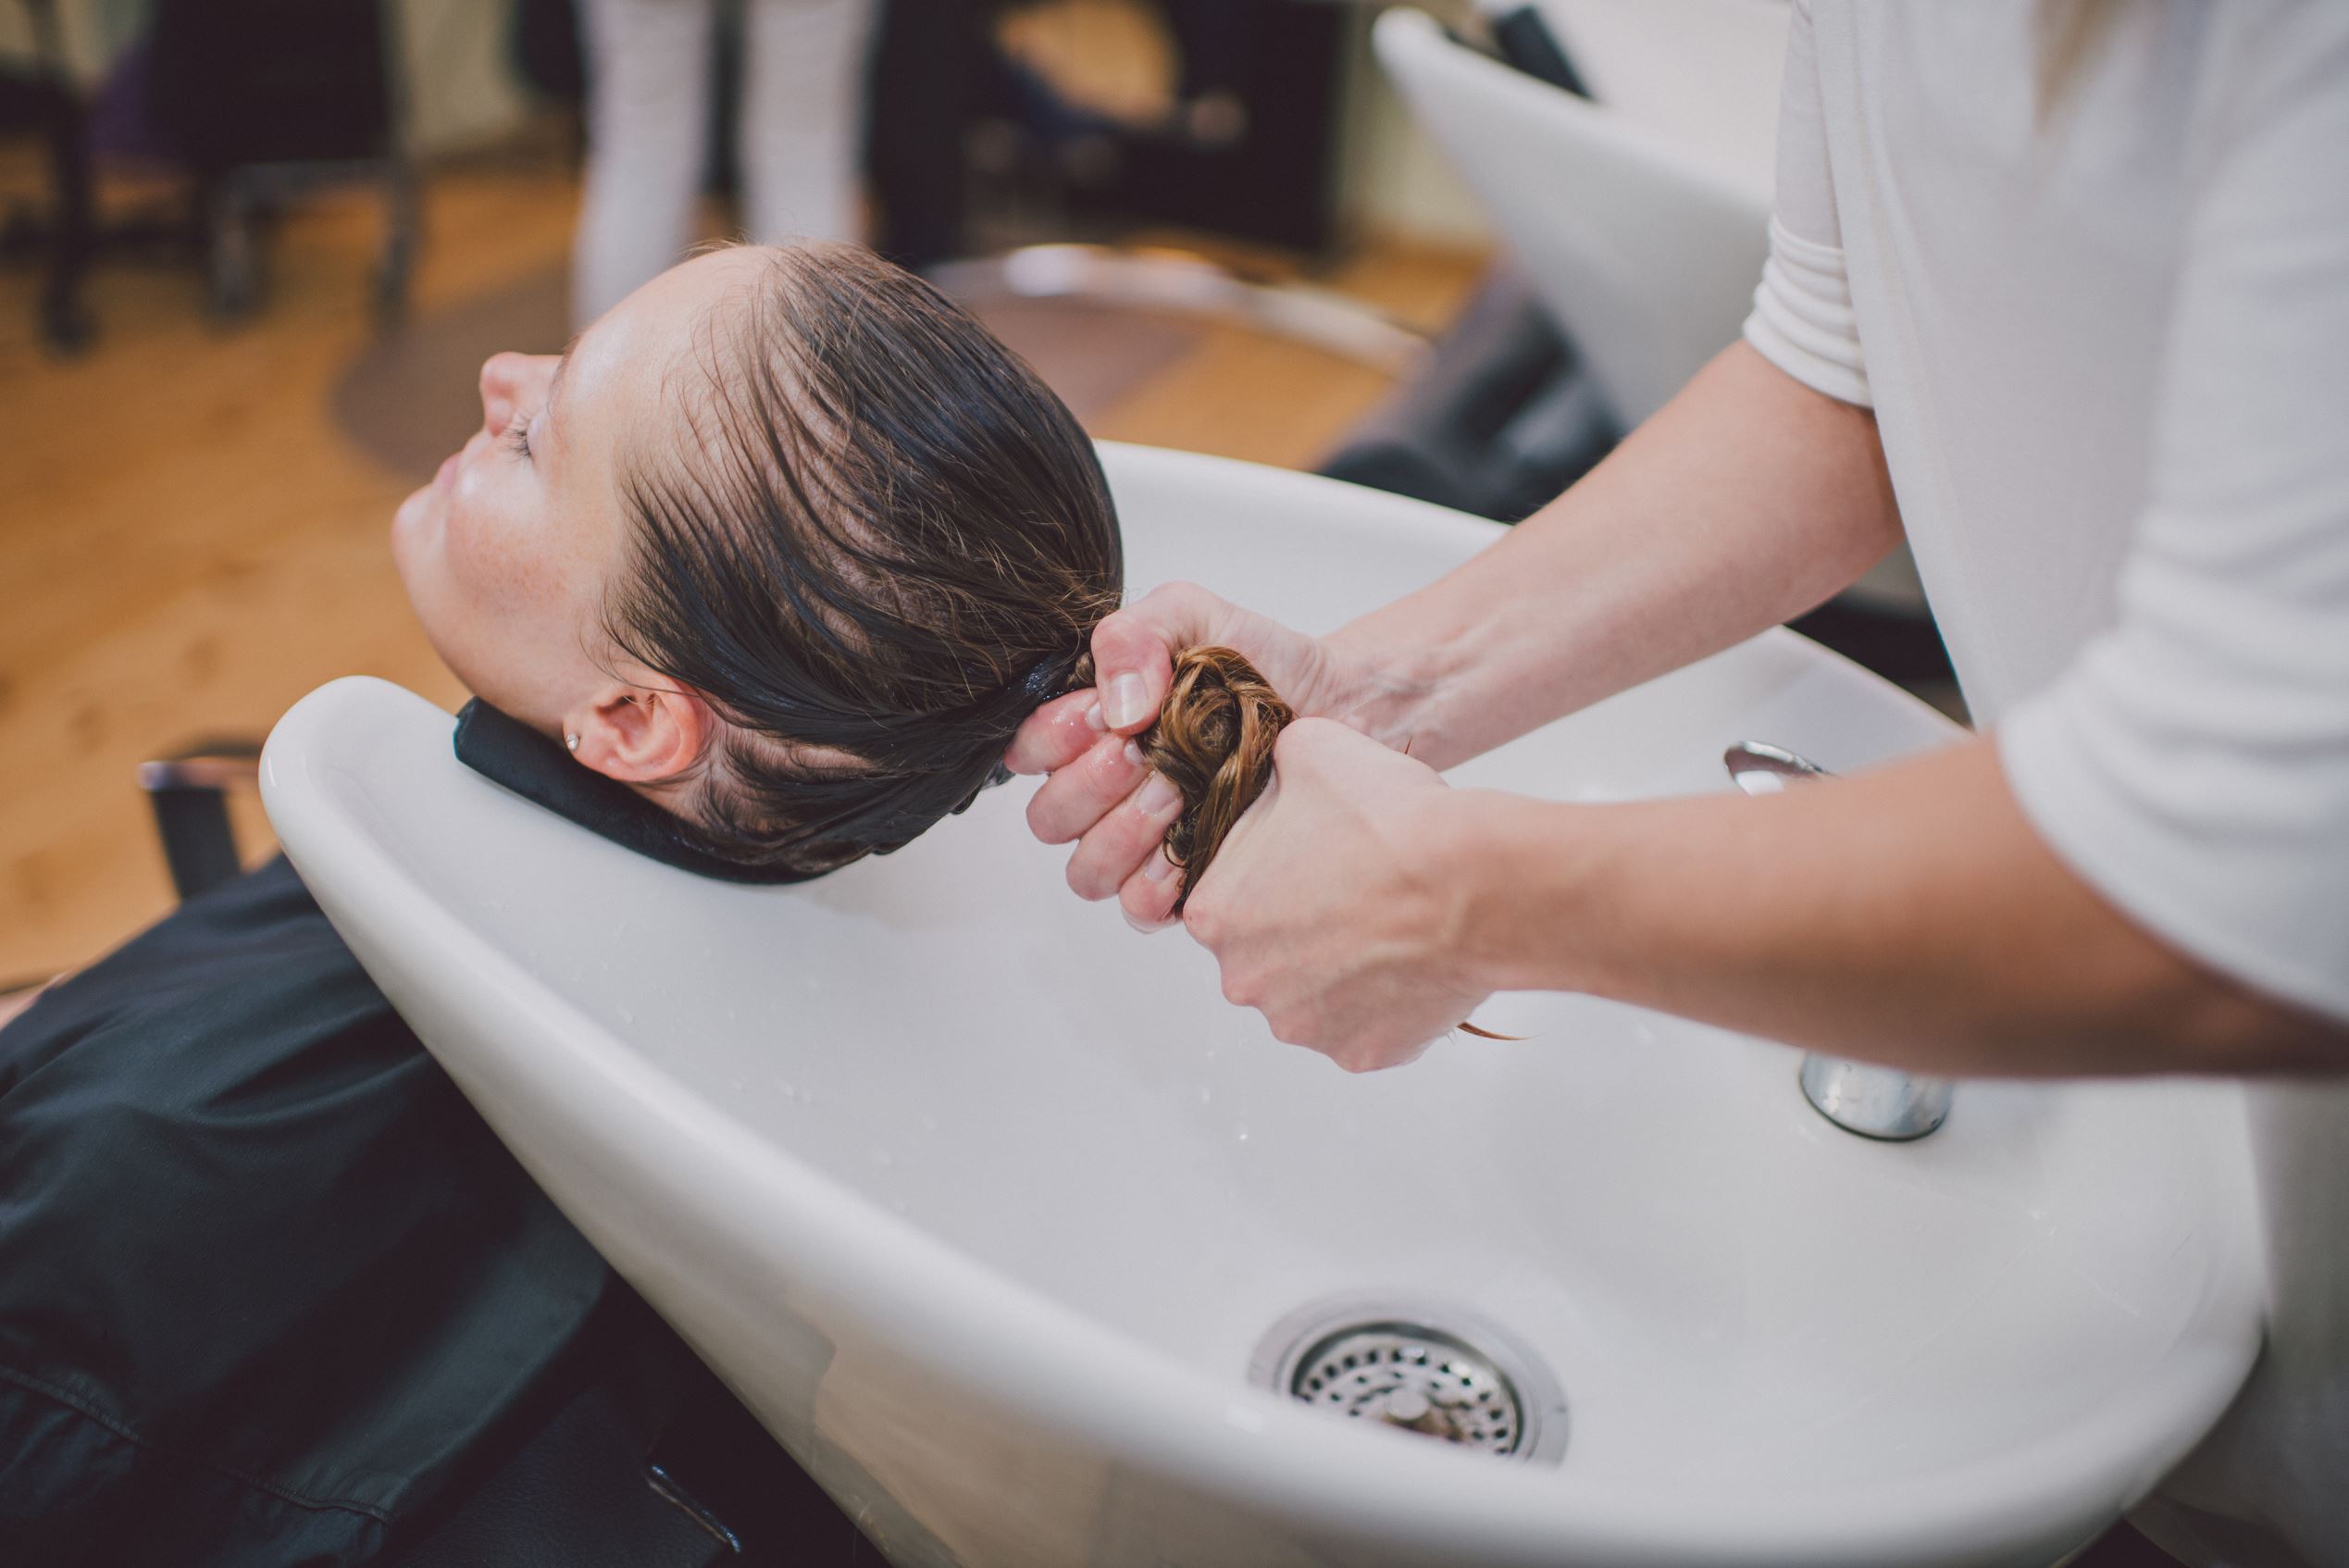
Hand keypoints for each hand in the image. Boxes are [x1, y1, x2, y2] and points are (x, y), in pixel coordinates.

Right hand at [1006, 582, 1354, 926]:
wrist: (1338, 704)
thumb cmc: (1260, 663)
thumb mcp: (1192, 618)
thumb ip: (1133, 637)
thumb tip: (1115, 708)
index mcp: (1091, 731)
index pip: (1029, 753)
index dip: (1056, 740)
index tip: (1110, 717)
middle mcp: (1107, 793)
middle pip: (1049, 818)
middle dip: (1091, 787)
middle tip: (1146, 758)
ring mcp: (1143, 843)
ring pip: (1085, 872)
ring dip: (1122, 835)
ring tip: (1176, 797)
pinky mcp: (1186, 882)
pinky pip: (1137, 910)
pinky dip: (1153, 887)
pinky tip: (1188, 852)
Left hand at [1182, 719, 1490, 1072]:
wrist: (1471, 884)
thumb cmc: (1388, 821)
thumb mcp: (1309, 750)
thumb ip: (1273, 766)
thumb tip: (1278, 769)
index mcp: (1215, 914)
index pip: (1229, 891)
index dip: (1275, 866)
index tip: (1317, 853)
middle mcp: (1245, 981)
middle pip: (1267, 949)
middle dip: (1304, 923)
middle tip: (1357, 888)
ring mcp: (1303, 1026)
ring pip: (1313, 992)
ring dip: (1342, 965)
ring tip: (1390, 923)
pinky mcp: (1361, 1054)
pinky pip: (1364, 1025)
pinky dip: (1385, 1000)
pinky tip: (1412, 960)